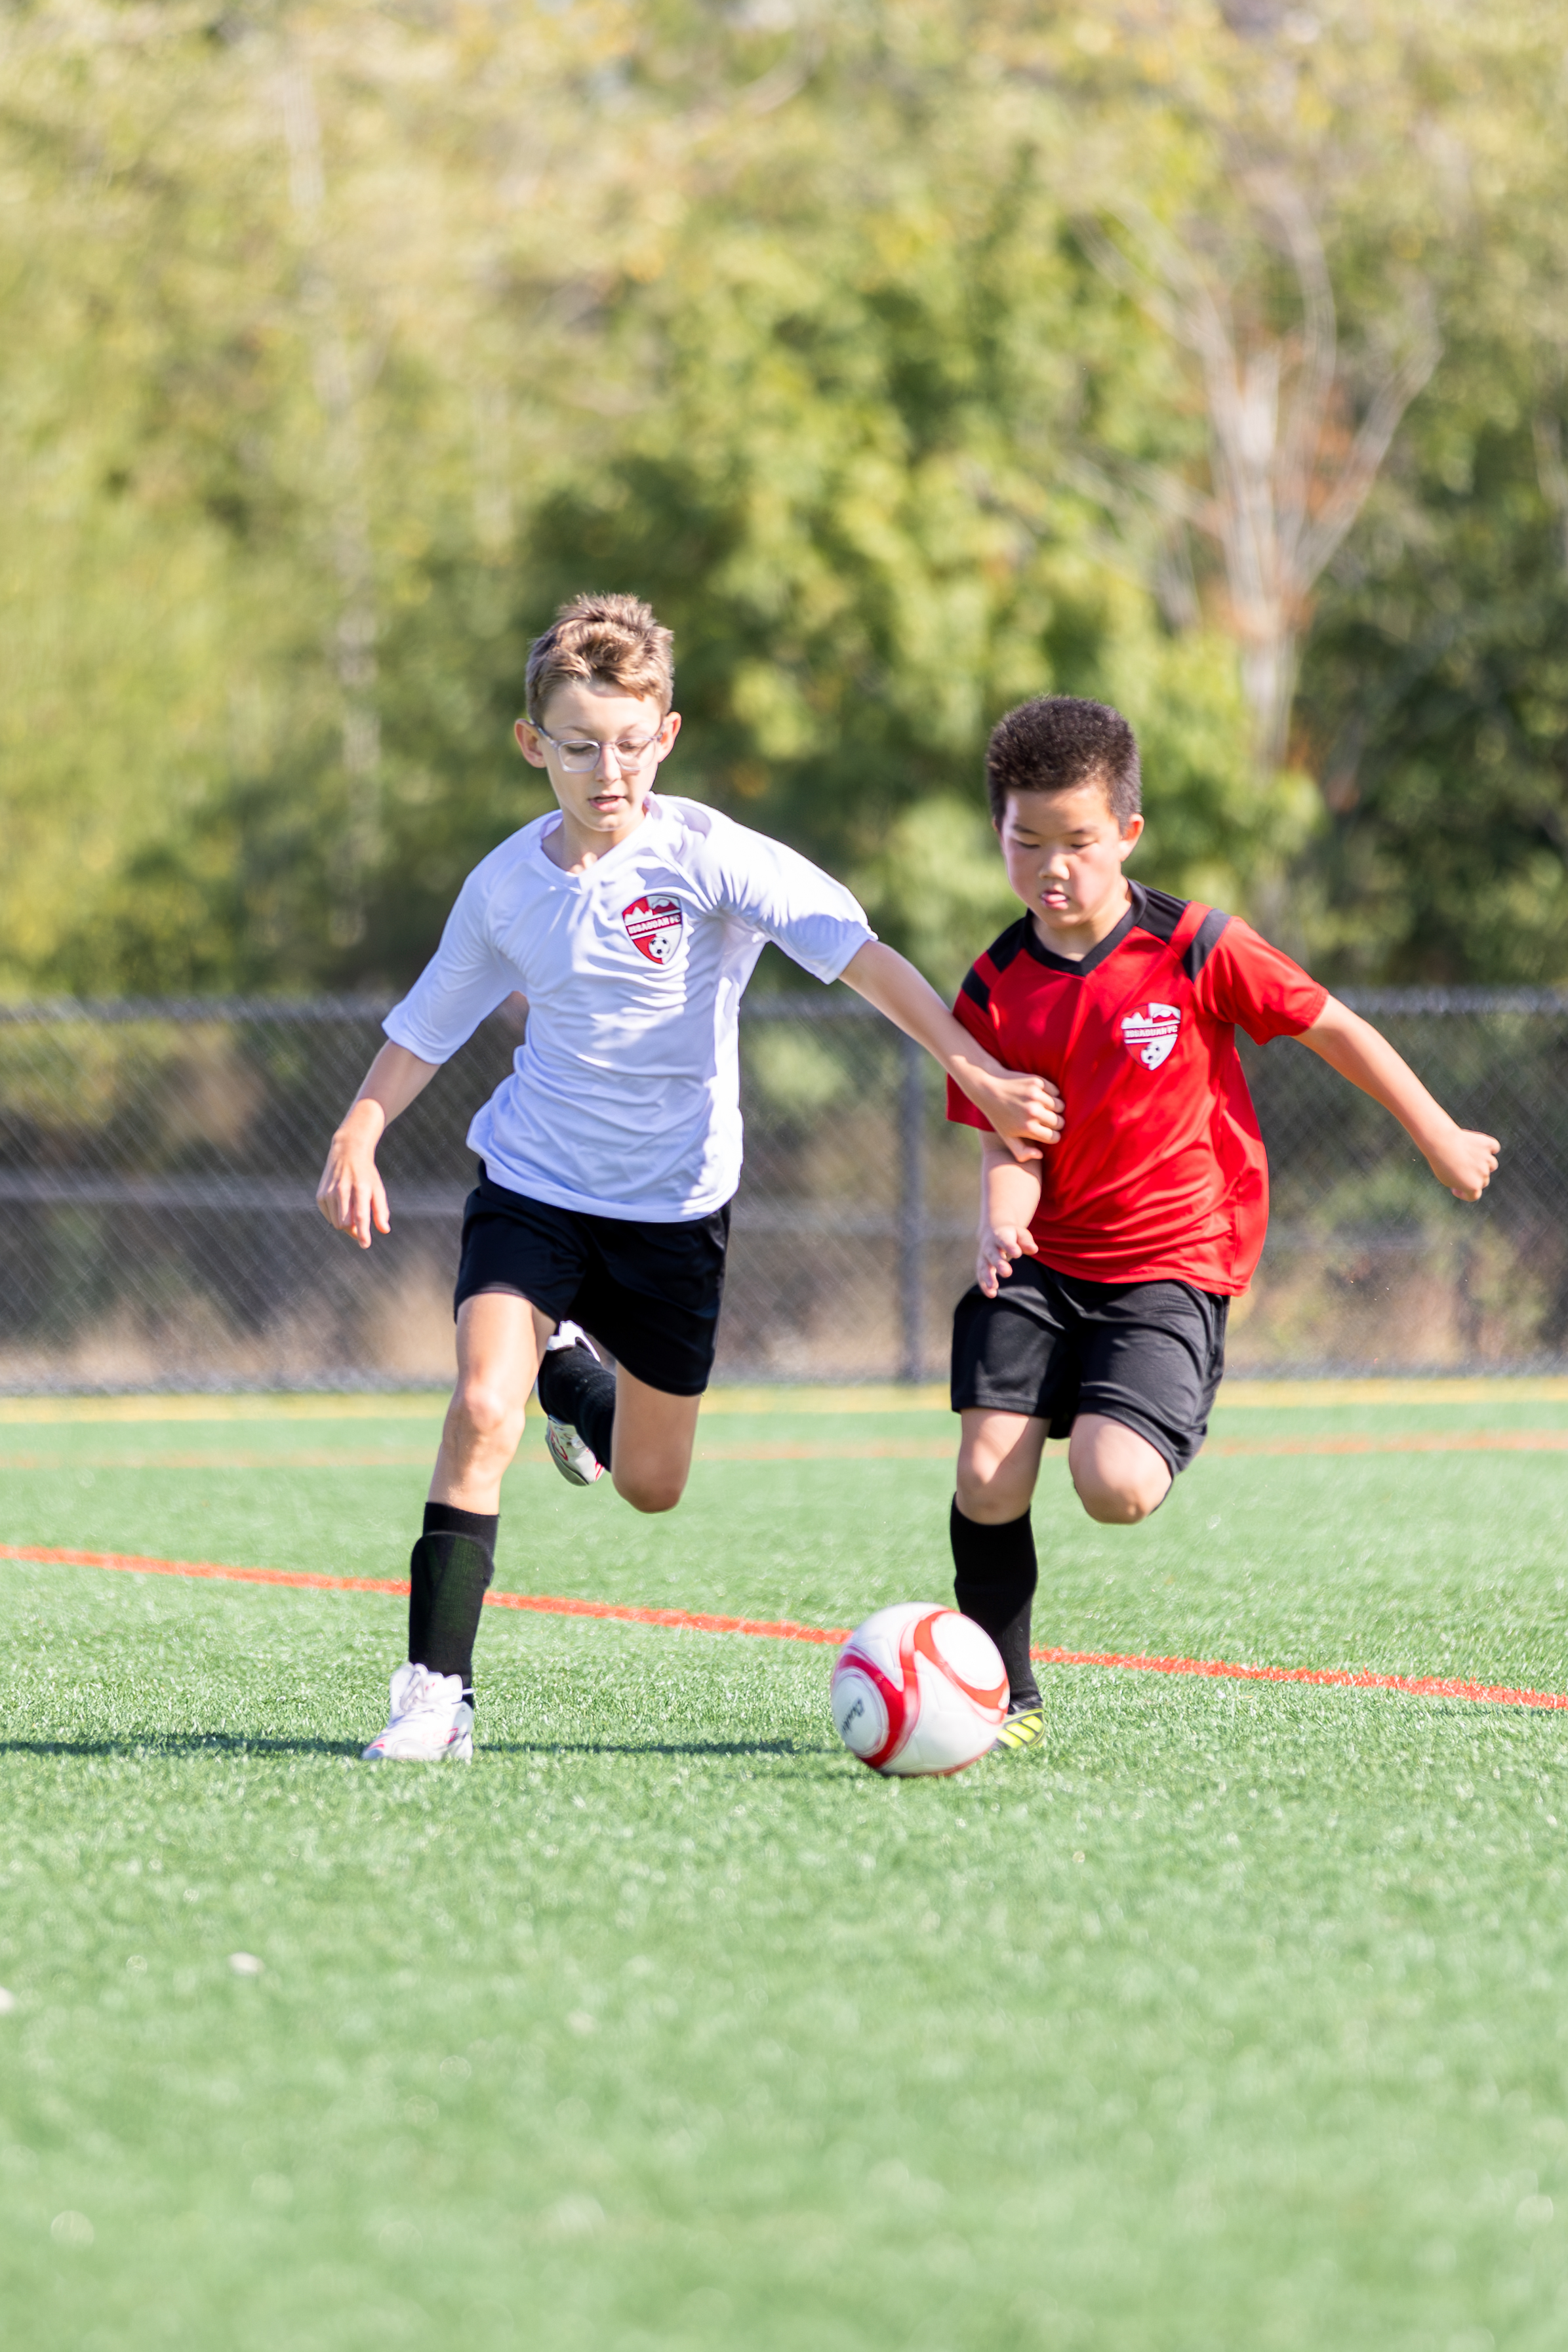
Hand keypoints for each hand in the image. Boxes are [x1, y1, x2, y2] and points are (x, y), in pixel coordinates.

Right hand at [315, 1106, 390, 1248]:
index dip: (363, 1232)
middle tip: (361, 1228)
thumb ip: (381, 1210)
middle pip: (346, 1224)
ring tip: (352, 1210)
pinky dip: (336, 1216)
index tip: (365, 1244)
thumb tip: (384, 1230)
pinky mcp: (320, 1196)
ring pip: (336, 1223)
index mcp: (360, 1188)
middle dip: (354, 1231)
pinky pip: (329, 1217)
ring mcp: (328, 1193)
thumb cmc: (366, 1174)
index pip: (360, 1215)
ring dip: (345, 1224)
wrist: (346, 1152)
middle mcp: (342, 1190)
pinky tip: (341, 1204)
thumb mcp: (378, 1189)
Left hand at [965, 1069, 1064, 1165]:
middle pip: (1059, 1122)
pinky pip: (1056, 1091)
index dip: (1051, 1136)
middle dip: (1055, 1123)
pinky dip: (1052, 1094)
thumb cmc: (998, 1116)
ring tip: (1045, 1108)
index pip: (1054, 1137)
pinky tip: (1042, 1097)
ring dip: (1055, 1108)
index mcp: (1027, 1128)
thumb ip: (1021, 1153)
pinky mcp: (1037, 1082)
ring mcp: (1035, 1096)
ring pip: (1060, 1106)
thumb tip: (1040, 1155)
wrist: (987, 1089)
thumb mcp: (1006, 1137)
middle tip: (1045, 1120)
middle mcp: (1033, 1112)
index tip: (1046, 1132)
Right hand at [977, 1219, 1038, 1298]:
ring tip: (993, 1288)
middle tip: (1007, 1273)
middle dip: (998, 1263)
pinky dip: (984, 1285)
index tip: (1017, 1253)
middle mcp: (989, 1246)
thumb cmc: (1011, 1235)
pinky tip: (991, 1294)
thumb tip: (1034, 1249)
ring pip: (984, 1266)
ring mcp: (984, 1256)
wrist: (993, 1230)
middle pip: (992, 1254)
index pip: (1004, 1240)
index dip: (1010, 1247)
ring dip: (988, 1277)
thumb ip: (1026, 1242)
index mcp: (1000, 1235)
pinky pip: (980, 1275)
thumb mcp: (1020, 1234)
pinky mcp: (981, 1266)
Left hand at [1425, 1123, 1499, 1201]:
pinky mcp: (1488, 1144)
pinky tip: (1481, 1147)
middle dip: (1473, 1177)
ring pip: (1491, 1164)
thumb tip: (1469, 1181)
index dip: (1464, 1193)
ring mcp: (1487, 1159)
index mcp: (1473, 1187)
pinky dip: (1490, 1148)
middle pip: (1483, 1180)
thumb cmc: (1440, 1162)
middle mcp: (1483, 1174)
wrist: (1440, 1142)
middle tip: (1459, 1169)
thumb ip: (1462, 1183)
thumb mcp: (1446, 1180)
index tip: (1455, 1188)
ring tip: (1468, 1157)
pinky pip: (1494, 1147)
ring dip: (1483, 1163)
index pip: (1474, 1195)